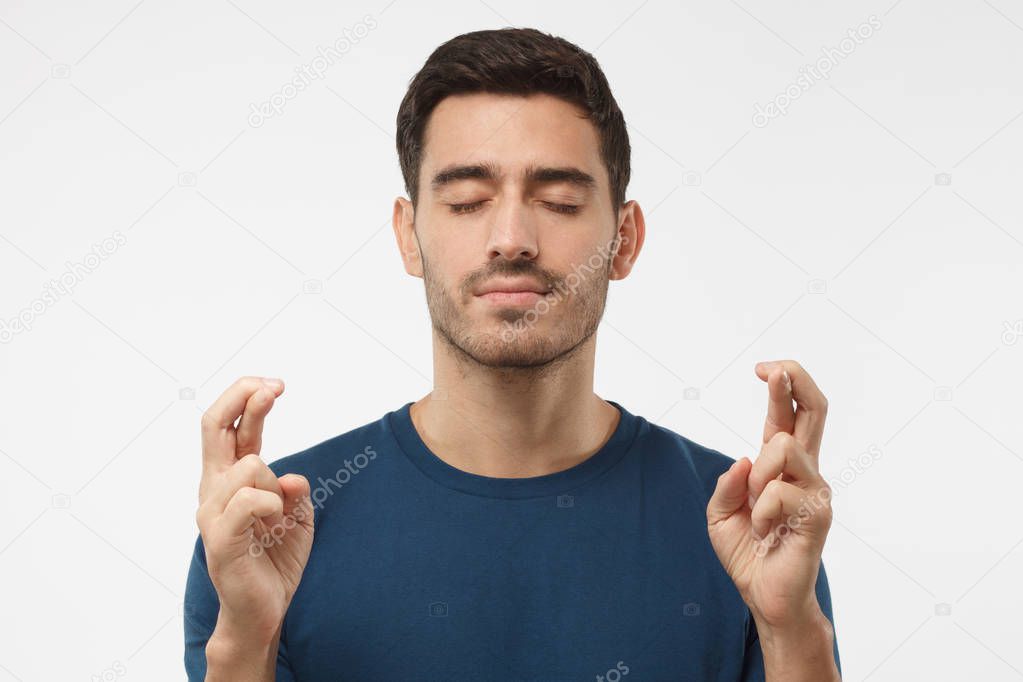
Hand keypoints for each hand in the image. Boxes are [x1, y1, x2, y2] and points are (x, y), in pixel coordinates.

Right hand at [196, 376, 313, 645]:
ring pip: (247, 465)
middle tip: (275, 385)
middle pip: (213, 425)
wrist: (262, 610)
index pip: (227, 425)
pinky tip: (276, 522)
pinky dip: (272, 503)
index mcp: (229, 479)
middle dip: (243, 397)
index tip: (276, 384)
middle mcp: (213, 489)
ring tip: (278, 516)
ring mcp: (212, 512)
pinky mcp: (220, 538)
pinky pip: (249, 500)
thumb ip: (295, 489)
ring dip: (275, 482)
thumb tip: (291, 477)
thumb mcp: (297, 514)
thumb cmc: (276, 559)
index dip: (247, 397)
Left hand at [706, 360, 832, 629]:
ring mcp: (815, 490)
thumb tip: (745, 459)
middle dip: (795, 381)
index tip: (763, 367)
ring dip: (757, 479)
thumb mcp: (721, 514)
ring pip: (782, 448)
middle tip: (771, 369)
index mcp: (781, 467)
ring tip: (757, 513)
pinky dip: (758, 513)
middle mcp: (805, 471)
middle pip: (815, 410)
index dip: (783, 385)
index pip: (788, 415)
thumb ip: (728, 484)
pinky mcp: (818, 515)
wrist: (764, 597)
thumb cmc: (748, 553)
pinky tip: (765, 534)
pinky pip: (777, 493)